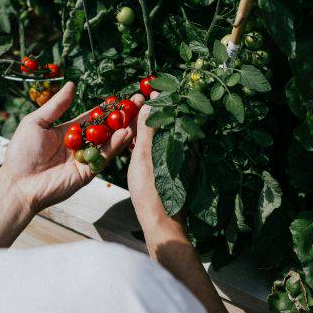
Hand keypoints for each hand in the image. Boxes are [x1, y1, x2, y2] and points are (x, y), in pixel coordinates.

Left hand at [0, 82, 144, 212]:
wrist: (18, 183)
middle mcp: (80, 145)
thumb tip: (71, 84)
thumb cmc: (21, 152)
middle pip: (105, 128)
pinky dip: (115, 145)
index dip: (106, 108)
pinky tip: (125, 132)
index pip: (92, 117)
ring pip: (109, 141)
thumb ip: (56, 105)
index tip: (121, 97)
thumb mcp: (36, 122)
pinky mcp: (88, 172)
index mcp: (68, 132)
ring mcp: (85, 158)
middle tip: (137, 102)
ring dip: (123, 128)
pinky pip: (104, 156)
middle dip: (121, 116)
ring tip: (136, 115)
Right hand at [127, 91, 179, 230]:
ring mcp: (177, 159)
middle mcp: (183, 149)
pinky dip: (146, 142)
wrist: (160, 223)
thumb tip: (151, 101)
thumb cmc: (151, 190)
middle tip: (133, 103)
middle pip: (166, 122)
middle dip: (151, 111)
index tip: (146, 90)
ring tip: (129, 120)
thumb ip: (148, 128)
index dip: (159, 99)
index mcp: (181, 142)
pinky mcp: (170, 169)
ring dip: (147, 127)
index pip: (172, 111)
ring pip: (161, 136)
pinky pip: (158, 148)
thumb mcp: (145, 155)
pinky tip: (133, 142)